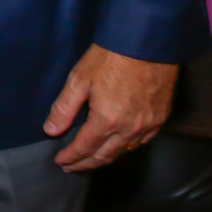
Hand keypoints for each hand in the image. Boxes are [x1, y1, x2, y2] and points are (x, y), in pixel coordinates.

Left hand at [45, 44, 177, 171]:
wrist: (146, 43)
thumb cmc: (110, 57)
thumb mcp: (79, 79)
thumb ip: (64, 108)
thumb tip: (51, 130)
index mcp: (107, 120)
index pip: (84, 148)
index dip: (71, 157)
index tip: (60, 161)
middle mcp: (130, 128)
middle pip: (105, 156)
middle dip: (85, 164)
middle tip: (71, 167)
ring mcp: (148, 125)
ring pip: (124, 151)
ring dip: (105, 158)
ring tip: (91, 160)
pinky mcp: (161, 118)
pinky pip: (141, 142)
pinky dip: (126, 148)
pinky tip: (117, 147)